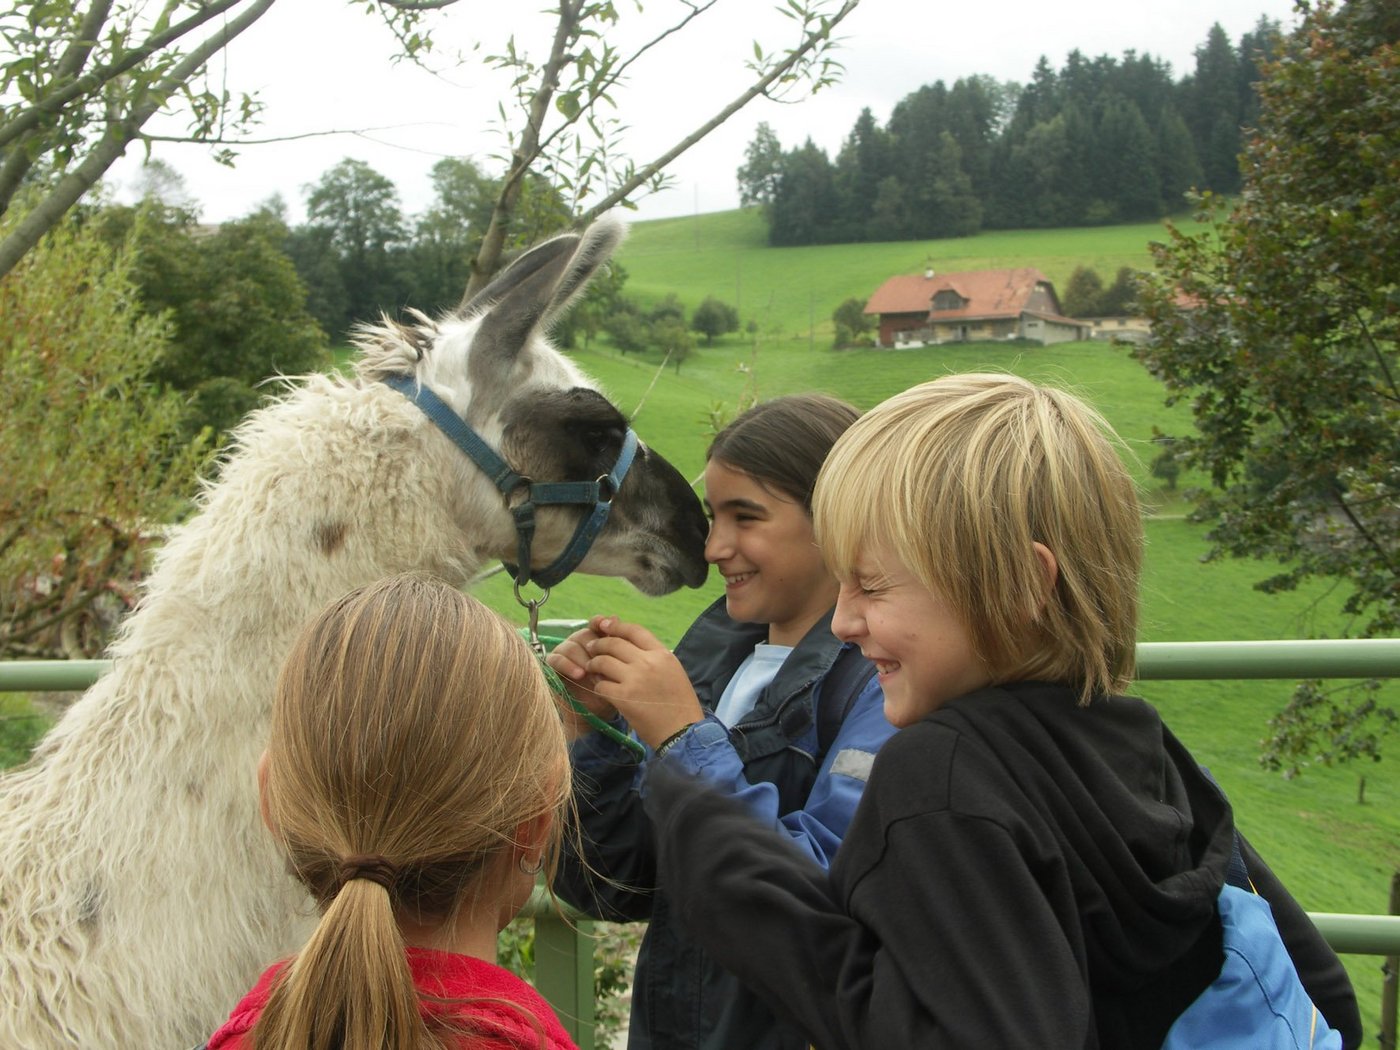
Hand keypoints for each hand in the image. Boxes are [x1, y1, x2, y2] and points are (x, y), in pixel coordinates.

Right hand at [545, 624, 617, 737]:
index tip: (604, 624)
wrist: (595, 713)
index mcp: (596, 639)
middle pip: (584, 635)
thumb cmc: (610, 689)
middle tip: (603, 661)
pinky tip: (578, 674)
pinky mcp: (553, 665)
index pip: (597, 624)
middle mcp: (579, 643)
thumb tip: (616, 618)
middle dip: (593, 647)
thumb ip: (618, 648)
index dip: (600, 622)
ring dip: (581, 658)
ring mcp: (565, 652)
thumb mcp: (619, 670)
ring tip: (589, 671)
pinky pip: (556, 659)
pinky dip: (567, 665)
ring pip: (570, 646)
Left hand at [582, 615, 703, 748]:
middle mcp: (648, 662)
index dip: (615, 626)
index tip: (604, 626)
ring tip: (591, 668)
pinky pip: (601, 685)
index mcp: (662, 654)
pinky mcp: (623, 698)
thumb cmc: (680, 704)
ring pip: (603, 661)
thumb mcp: (673, 671)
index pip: (634, 630)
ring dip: (594, 664)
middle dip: (599, 644)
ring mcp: (635, 679)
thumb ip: (654, 657)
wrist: (683, 732)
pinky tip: (600, 688)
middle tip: (591, 647)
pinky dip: (597, 686)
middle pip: (614, 643)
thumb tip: (629, 644)